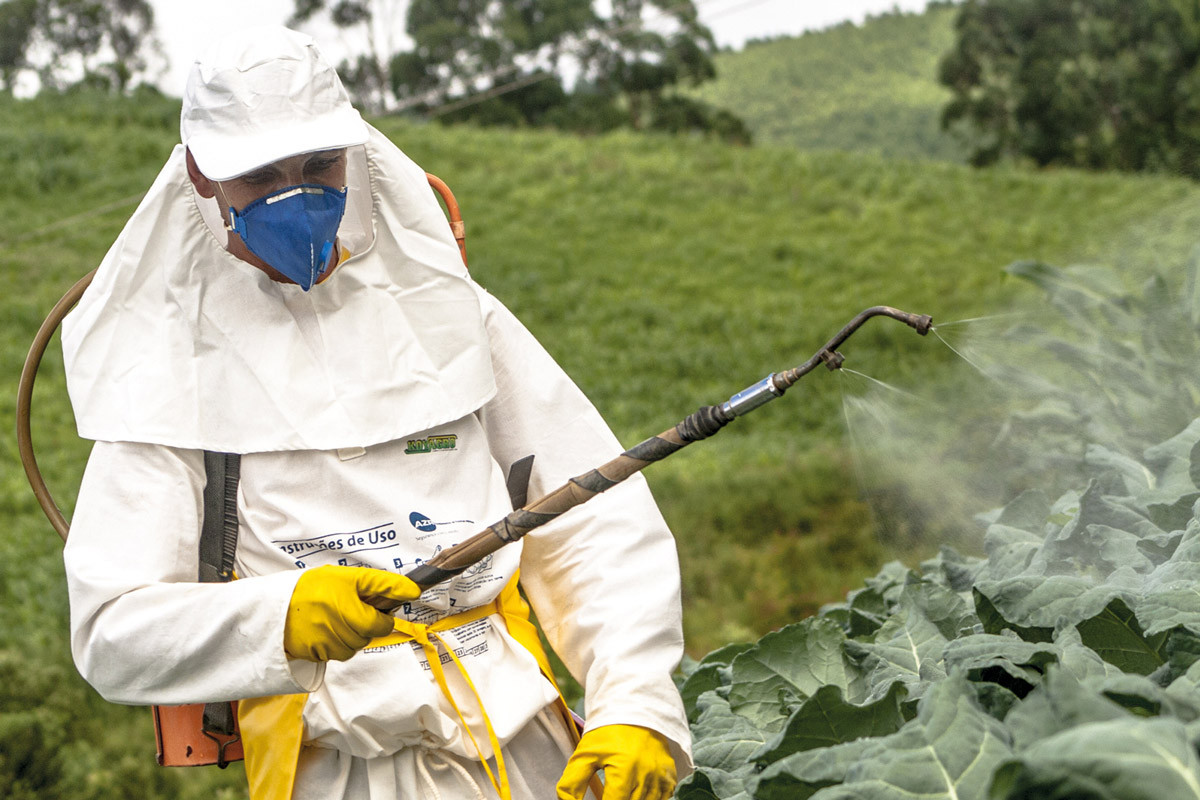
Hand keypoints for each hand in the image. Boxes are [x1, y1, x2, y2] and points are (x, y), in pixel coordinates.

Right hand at [282, 565, 419, 661]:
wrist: (277, 603)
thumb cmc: (315, 587)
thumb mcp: (351, 577)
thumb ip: (383, 583)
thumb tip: (413, 590)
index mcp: (350, 606)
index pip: (382, 624)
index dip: (381, 617)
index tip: (375, 609)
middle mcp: (338, 626)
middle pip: (367, 637)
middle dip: (363, 625)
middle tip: (349, 610)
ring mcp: (326, 642)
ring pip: (353, 648)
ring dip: (349, 637)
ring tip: (334, 619)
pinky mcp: (314, 654)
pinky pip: (335, 655)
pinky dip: (333, 645)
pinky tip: (324, 630)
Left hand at [556, 724, 675, 799]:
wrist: (634, 709)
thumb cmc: (606, 732)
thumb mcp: (584, 754)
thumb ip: (572, 783)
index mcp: (624, 770)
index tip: (600, 798)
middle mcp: (646, 775)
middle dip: (618, 799)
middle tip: (610, 792)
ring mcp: (661, 776)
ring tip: (622, 790)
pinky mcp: (670, 774)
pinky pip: (662, 799)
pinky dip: (649, 799)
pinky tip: (637, 789)